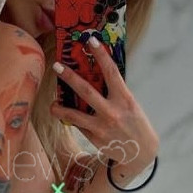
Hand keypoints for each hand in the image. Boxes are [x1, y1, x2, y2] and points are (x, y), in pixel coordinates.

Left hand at [51, 38, 158, 172]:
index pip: (111, 72)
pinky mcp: (94, 138)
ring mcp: (101, 126)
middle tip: (57, 66)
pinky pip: (78, 125)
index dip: (101, 55)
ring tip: (51, 103)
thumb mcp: (130, 105)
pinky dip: (70, 119)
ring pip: (74, 115)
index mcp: (125, 99)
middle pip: (86, 91)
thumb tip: (94, 77)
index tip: (90, 41)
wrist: (140, 152)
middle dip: (69, 77)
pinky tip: (65, 115)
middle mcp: (112, 112)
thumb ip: (114, 93)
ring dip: (59, 108)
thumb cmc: (134, 123)